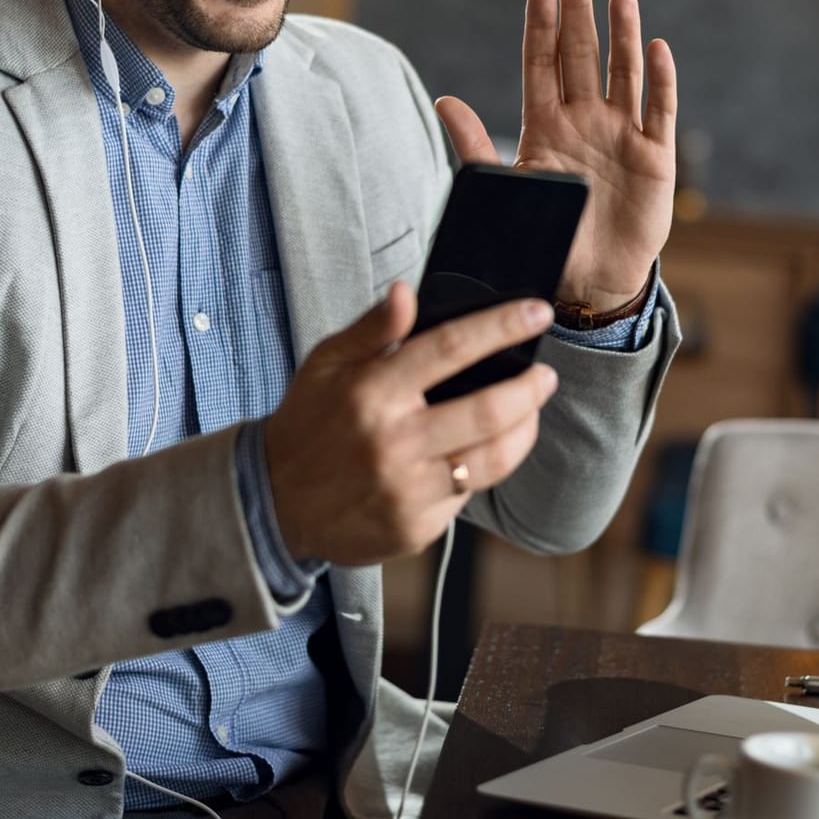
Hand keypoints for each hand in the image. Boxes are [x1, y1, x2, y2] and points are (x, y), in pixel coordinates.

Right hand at [262, 282, 559, 565]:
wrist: (272, 503)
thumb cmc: (306, 424)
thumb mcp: (325, 364)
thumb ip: (373, 329)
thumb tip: (407, 292)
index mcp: (372, 392)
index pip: (451, 347)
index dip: (501, 327)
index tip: (536, 313)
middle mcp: (392, 442)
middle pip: (487, 411)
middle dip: (529, 389)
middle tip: (545, 375)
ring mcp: (407, 490)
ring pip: (491, 459)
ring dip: (523, 432)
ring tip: (530, 412)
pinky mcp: (416, 528)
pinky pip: (467, 495)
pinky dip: (481, 470)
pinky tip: (482, 452)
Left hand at [436, 0, 676, 311]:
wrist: (588, 282)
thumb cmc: (542, 235)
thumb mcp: (503, 189)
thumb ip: (475, 145)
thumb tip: (443, 100)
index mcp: (545, 126)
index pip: (541, 65)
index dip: (540, 28)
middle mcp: (584, 121)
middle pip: (581, 55)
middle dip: (578, 10)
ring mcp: (621, 135)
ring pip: (622, 73)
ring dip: (621, 34)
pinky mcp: (654, 158)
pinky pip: (659, 112)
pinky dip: (660, 81)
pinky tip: (656, 48)